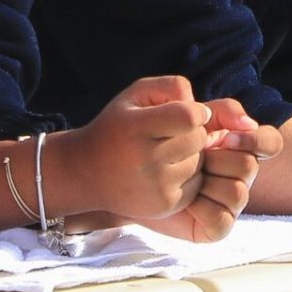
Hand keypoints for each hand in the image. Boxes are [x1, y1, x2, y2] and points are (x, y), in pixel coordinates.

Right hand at [55, 75, 218, 221]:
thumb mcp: (135, 95)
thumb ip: (171, 87)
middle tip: (171, 134)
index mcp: (136, 128)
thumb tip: (205, 111)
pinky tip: (165, 172)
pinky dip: (188, 176)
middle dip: (193, 132)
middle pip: (198, 138)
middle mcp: (145, 160)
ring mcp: (156, 186)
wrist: (86, 174)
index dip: (195, 112)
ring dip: (191, 155)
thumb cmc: (117, 127)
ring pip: (200, 162)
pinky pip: (197, 184)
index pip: (188, 117)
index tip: (187, 113)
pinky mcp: (165, 205)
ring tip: (165, 153)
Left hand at [137, 103, 283, 243]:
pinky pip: (222, 221)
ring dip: (208, 183)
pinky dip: (203, 211)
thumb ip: (217, 107)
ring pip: (239, 193)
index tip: (226, 137)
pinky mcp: (213, 226)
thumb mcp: (175, 107)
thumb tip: (248, 121)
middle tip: (193, 157)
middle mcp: (235, 172)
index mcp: (234, 143)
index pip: (269, 142)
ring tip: (185, 179)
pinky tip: (186, 203)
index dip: (258, 140)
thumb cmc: (143, 134)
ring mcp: (226, 201)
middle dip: (219, 159)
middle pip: (251, 166)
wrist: (114, 168)